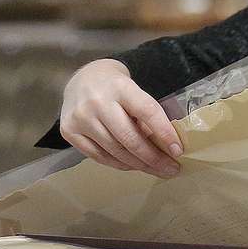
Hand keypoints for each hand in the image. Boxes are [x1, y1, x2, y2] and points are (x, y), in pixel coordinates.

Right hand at [60, 59, 182, 177]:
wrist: (83, 78)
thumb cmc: (116, 87)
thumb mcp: (134, 91)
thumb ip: (147, 113)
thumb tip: (167, 145)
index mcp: (121, 87)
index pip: (147, 111)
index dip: (164, 133)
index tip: (178, 150)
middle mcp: (98, 102)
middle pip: (129, 137)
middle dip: (153, 157)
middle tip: (171, 168)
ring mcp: (80, 118)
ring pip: (115, 150)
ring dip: (139, 164)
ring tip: (157, 170)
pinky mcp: (69, 132)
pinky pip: (99, 156)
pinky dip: (119, 164)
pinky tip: (134, 166)